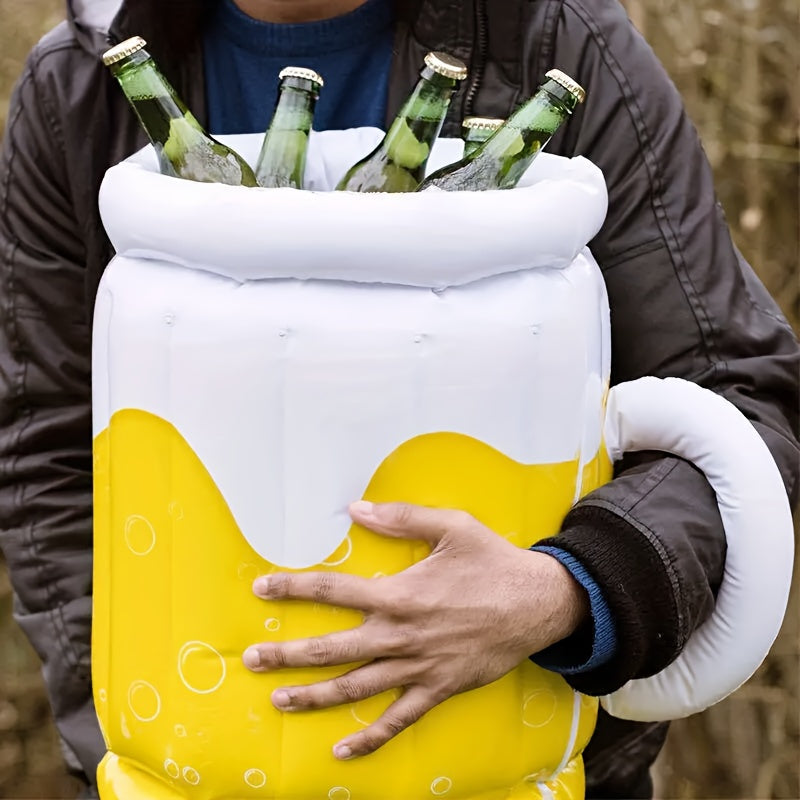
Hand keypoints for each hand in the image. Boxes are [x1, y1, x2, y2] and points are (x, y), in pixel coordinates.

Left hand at [243, 500, 587, 758]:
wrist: (538, 603)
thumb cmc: (493, 561)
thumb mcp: (451, 526)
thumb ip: (401, 517)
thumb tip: (356, 508)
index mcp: (400, 593)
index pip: (333, 590)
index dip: (293, 588)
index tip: (261, 589)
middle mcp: (401, 634)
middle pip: (333, 648)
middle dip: (288, 654)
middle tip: (252, 659)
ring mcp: (418, 667)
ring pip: (356, 688)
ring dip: (314, 696)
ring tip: (279, 699)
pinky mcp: (438, 689)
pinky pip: (399, 720)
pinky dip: (370, 738)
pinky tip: (343, 751)